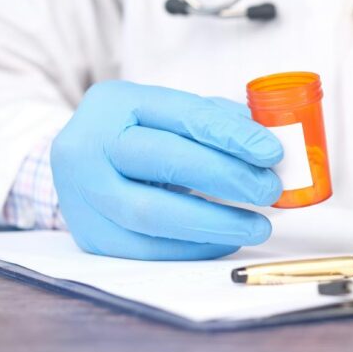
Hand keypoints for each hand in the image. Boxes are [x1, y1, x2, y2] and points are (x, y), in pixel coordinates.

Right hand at [51, 81, 282, 259]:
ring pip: (152, 213)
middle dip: (226, 177)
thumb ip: (217, 121)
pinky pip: (146, 249)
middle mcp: (88, 144)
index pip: (183, 116)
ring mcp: (81, 193)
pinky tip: (226, 239)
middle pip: (164, 161)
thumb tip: (269, 142)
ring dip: (215, 223)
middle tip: (269, 189)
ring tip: (257, 225)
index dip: (232, 136)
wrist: (80, 164)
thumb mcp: (170, 114)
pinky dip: (193, 247)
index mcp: (115, 102)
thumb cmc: (137, 135)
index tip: (272, 152)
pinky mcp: (89, 235)